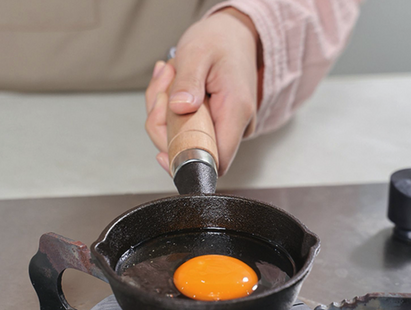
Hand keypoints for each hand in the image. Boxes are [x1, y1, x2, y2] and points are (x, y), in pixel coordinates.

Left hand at [145, 8, 261, 175]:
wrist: (234, 35)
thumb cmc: (220, 41)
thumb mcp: (198, 52)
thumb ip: (188, 82)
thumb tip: (179, 108)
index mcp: (236, 111)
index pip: (216, 160)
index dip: (187, 162)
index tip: (162, 153)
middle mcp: (236, 126)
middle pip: (193, 151)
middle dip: (165, 125)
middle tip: (162, 90)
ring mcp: (226, 127)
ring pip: (184, 140)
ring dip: (164, 114)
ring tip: (169, 79)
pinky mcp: (215, 125)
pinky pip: (186, 129)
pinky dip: (170, 112)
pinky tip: (172, 86)